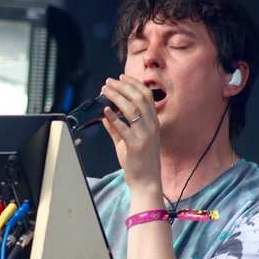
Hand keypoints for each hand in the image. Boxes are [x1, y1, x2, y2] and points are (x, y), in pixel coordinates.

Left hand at [101, 74, 161, 195]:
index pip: (146, 96)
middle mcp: (152, 126)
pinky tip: (105, 111)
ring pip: (132, 109)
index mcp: (153, 122)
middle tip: (109, 82)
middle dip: (123, 86)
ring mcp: (145, 135)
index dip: (134, 84)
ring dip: (117, 97)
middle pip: (139, 98)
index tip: (121, 77)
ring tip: (105, 91)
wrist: (146, 181)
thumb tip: (105, 115)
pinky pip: (124, 127)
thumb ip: (117, 128)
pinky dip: (113, 117)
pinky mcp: (136, 144)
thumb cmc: (139, 162)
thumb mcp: (128, 141)